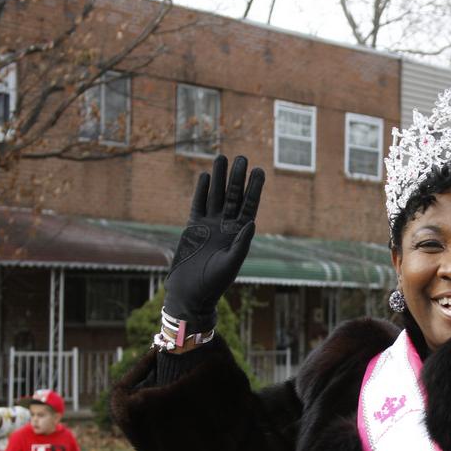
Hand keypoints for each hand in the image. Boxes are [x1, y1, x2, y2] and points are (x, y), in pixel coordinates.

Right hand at [163, 155, 264, 332]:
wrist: (190, 293)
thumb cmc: (213, 284)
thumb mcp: (230, 264)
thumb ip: (241, 244)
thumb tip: (252, 222)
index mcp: (240, 235)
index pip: (249, 207)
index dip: (254, 189)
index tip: (260, 171)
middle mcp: (226, 227)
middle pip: (233, 197)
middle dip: (237, 178)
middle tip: (242, 158)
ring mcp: (210, 226)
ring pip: (216, 196)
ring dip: (220, 178)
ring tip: (222, 157)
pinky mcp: (193, 228)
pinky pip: (198, 205)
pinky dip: (202, 191)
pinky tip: (206, 176)